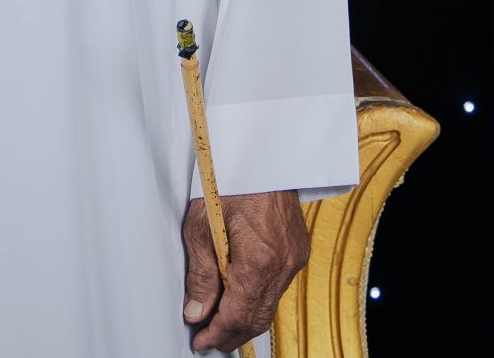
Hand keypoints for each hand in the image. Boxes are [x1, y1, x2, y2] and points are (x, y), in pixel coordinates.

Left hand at [181, 190, 307, 351]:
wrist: (261, 154)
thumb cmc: (227, 180)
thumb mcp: (201, 226)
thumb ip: (200, 274)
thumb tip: (196, 311)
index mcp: (259, 260)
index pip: (238, 314)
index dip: (217, 333)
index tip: (201, 341)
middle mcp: (283, 264)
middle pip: (258, 318)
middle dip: (232, 333)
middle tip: (208, 340)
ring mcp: (295, 259)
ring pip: (270, 306)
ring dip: (245, 319)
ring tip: (218, 323)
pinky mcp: (297, 252)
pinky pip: (277, 288)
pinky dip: (258, 299)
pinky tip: (238, 298)